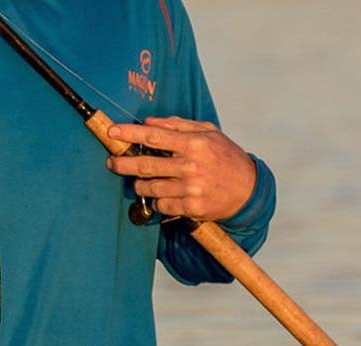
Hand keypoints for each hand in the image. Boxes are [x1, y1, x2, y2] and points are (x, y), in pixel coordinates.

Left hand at [105, 117, 257, 221]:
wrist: (249, 189)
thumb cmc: (226, 156)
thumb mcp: (208, 132)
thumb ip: (178, 125)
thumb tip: (148, 121)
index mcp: (194, 144)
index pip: (154, 137)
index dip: (130, 134)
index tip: (113, 132)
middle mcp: (191, 166)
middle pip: (146, 165)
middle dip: (123, 164)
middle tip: (111, 162)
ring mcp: (191, 189)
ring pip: (150, 188)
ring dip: (139, 184)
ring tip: (139, 180)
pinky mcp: (192, 208)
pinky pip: (161, 205)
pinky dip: (156, 200)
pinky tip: (160, 195)